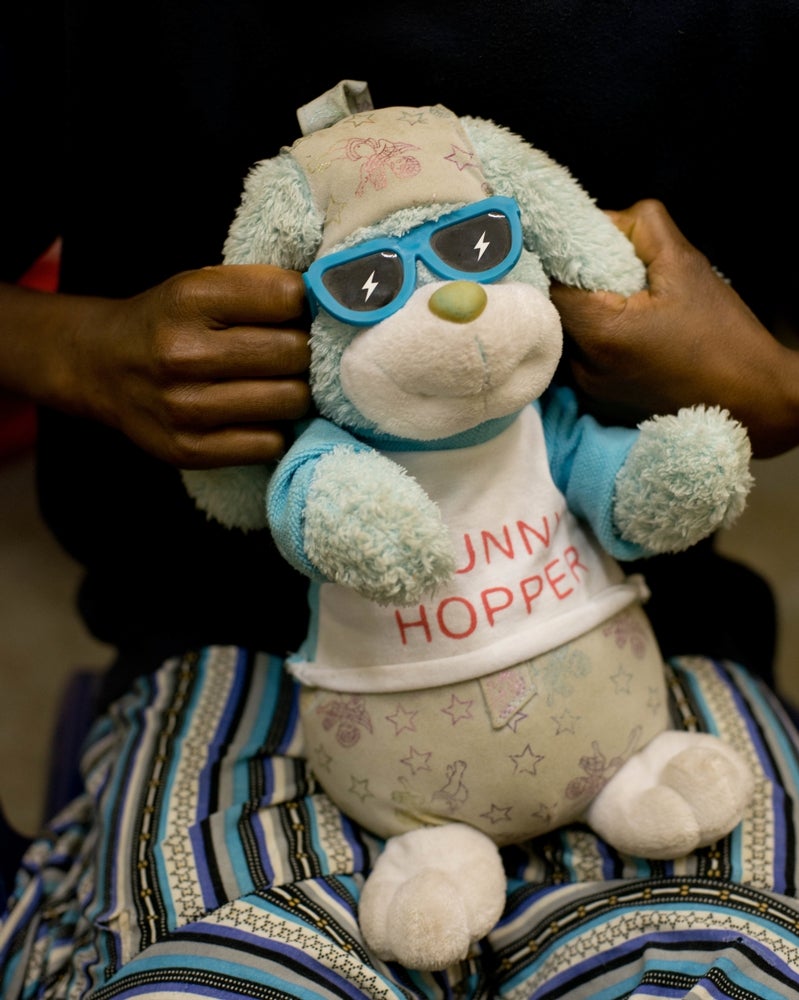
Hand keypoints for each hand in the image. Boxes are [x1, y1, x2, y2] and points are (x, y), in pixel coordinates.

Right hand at [3, 264, 310, 466]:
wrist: (102, 366)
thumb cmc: (169, 322)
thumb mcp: (201, 285)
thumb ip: (261, 289)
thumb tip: (337, 304)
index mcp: (190, 298)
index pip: (288, 296)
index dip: (305, 304)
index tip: (298, 312)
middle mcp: (183, 352)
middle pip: (296, 352)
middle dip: (306, 351)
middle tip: (294, 354)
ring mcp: (184, 406)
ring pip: (291, 401)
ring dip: (296, 393)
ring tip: (279, 384)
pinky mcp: (189, 450)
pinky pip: (271, 442)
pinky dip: (274, 429)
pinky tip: (259, 416)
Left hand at [551, 199, 798, 457]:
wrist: (748, 399)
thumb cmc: (721, 336)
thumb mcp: (685, 265)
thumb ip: (641, 227)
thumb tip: (603, 218)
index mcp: (598, 332)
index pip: (554, 283)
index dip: (568, 261)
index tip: (590, 252)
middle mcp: (583, 368)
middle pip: (558, 311)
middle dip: (580, 288)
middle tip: (615, 279)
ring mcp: (588, 392)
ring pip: (569, 337)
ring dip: (588, 317)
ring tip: (629, 311)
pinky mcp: (599, 405)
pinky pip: (583, 362)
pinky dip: (598, 345)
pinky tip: (632, 339)